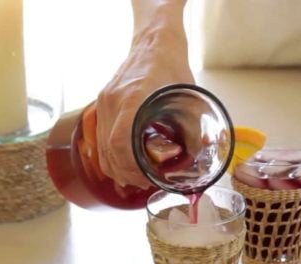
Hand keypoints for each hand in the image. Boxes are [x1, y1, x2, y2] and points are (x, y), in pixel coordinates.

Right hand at [96, 0, 192, 187]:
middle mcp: (113, 101)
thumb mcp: (191, 98)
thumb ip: (194, 129)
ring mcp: (104, 101)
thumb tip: (199, 160)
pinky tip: (125, 163)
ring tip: (136, 178)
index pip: (120, 143)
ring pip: (100, 146)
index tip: (147, 178)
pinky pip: (100, 136)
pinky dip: (110, 154)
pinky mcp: (102, 102)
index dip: (131, 167)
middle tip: (145, 184)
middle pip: (108, 150)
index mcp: (134, 99)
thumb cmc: (173, 67)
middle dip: (125, 173)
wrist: (154, 42)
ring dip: (116, 167)